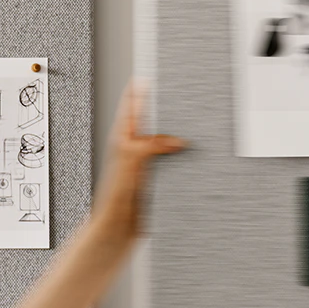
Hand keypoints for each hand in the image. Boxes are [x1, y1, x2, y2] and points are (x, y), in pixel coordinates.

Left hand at [91, 80, 184, 239]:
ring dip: (178, 138)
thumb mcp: (131, 161)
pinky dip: (184, 161)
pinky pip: (173, 165)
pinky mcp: (156, 182)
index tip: (146, 77)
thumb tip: (175, 140)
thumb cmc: (114, 198)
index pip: (131, 109)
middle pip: (151, 125)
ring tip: (190, 125)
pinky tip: (194, 158)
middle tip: (175, 95)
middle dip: (164, 112)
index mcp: (123, 141)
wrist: (118, 230)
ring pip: (165, 146)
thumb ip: (150, 145)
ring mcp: (145, 167)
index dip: (138, 92)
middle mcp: (134, 152)